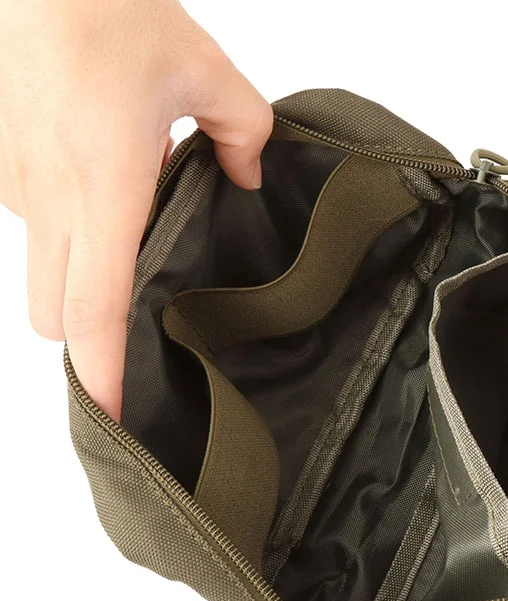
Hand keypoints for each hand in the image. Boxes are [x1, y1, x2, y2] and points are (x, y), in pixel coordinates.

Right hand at [0, 0, 272, 420]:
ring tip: (130, 231)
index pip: (95, 303)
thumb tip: (246, 179)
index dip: (102, 368)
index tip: (112, 415)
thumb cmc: (109, 10)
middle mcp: (49, 197)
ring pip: (40, 273)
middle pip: (53, 315)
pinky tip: (103, 186)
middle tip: (139, 326)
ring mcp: (14, 185)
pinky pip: (34, 228)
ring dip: (80, 277)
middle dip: (88, 337)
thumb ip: (244, 135)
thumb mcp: (205, 70)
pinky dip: (68, 230)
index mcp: (106, 183)